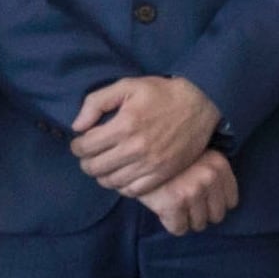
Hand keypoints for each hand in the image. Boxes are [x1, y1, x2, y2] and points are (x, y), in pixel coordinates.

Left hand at [72, 76, 221, 195]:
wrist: (201, 104)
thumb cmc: (162, 93)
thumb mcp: (127, 86)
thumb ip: (96, 102)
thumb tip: (78, 126)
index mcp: (124, 125)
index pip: (85, 147)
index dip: (77, 146)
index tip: (80, 143)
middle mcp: (135, 148)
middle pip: (95, 167)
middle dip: (86, 162)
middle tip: (90, 155)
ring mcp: (150, 164)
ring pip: (111, 181)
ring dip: (102, 175)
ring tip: (105, 165)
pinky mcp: (163, 174)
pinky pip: (133, 191)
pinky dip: (121, 186)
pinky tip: (122, 175)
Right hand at [138, 148, 238, 238]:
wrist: (135, 154)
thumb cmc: (167, 158)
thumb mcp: (196, 156)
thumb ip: (211, 174)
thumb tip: (224, 204)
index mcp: (220, 164)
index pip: (231, 201)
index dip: (214, 203)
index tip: (201, 199)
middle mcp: (210, 177)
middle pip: (217, 216)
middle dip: (201, 213)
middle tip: (185, 203)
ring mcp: (193, 190)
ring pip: (198, 225)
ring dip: (186, 218)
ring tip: (174, 204)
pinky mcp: (174, 203)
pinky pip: (179, 228)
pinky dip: (171, 223)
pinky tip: (164, 208)